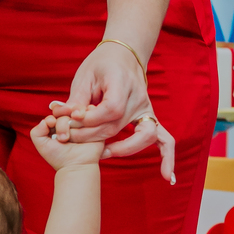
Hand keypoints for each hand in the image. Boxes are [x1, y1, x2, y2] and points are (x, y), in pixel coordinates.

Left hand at [29, 115, 103, 169]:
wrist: (76, 167)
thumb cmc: (59, 157)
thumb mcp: (41, 144)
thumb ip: (36, 131)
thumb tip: (48, 119)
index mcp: (58, 124)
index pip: (57, 109)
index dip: (55, 113)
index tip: (52, 123)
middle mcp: (71, 122)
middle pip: (67, 110)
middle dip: (62, 123)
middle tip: (63, 138)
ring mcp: (83, 123)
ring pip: (78, 111)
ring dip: (73, 123)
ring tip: (71, 139)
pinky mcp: (95, 124)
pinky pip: (91, 112)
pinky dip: (85, 121)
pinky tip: (83, 134)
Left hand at [49, 42, 175, 181]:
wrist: (123, 56)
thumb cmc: (102, 64)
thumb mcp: (85, 76)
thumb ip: (77, 99)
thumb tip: (66, 119)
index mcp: (123, 83)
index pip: (111, 108)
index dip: (90, 118)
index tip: (73, 118)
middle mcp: (139, 98)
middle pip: (118, 126)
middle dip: (91, 137)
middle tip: (70, 137)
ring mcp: (146, 109)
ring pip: (142, 136)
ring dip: (123, 150)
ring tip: (102, 154)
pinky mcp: (149, 118)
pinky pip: (165, 140)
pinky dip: (168, 158)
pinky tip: (167, 177)